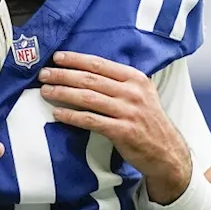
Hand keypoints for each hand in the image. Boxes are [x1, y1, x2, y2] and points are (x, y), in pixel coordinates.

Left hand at [38, 51, 192, 203]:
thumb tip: (86, 70)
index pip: (100, 64)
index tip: (57, 57)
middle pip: (90, 79)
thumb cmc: (148, 121)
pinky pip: (90, 120)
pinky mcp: (122, 131)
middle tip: (44, 74)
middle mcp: (132, 92)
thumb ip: (119, 82)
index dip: (76, 60)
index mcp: (135, 78)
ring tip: (45, 91)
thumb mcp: (141, 94)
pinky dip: (71, 116)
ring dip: (62, 93)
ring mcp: (128, 112)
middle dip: (63, 75)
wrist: (166, 151)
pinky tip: (57, 113)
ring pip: (87, 98)